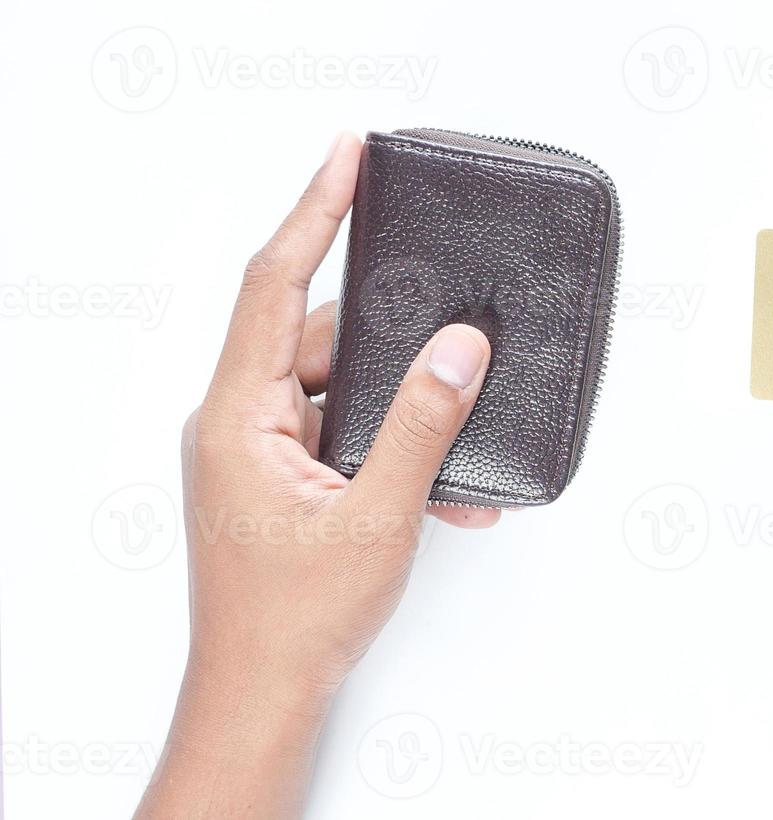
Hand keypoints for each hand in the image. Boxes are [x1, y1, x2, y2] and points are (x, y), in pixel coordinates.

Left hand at [139, 133, 498, 818]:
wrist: (262, 693)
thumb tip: (460, 347)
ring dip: (404, 410)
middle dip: (394, 341)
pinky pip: (346, 432)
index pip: (273, 284)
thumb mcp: (376, 517)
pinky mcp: (284, 476)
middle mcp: (241, 421)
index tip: (348, 153)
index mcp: (237, 416)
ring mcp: (261, 450)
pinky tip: (446, 488)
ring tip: (456, 441)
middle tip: (453, 325)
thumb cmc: (296, 619)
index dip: (315, 210)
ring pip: (342, 388)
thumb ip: (423, 424)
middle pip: (322, 338)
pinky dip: (395, 448)